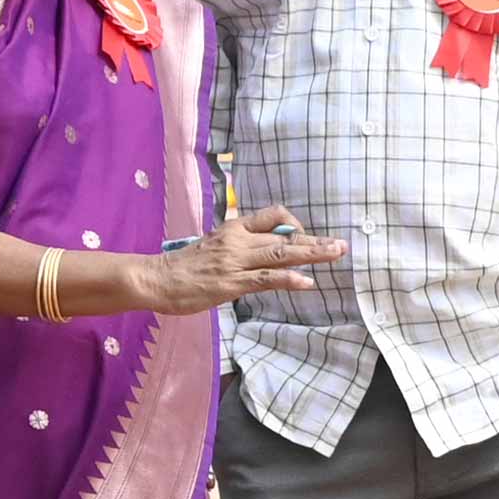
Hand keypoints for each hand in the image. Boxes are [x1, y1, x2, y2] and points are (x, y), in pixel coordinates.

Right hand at [132, 209, 342, 315]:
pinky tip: (308, 282)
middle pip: (284, 236)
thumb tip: (264, 251)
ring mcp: (235, 262)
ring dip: (312, 254)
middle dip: (315, 241)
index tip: (306, 236)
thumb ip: (239, 247)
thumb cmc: (184, 267)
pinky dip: (289, 279)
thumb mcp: (214, 247)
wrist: (156, 278)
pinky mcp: (231, 283)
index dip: (293, 223)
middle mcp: (237, 240)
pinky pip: (265, 279)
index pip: (271, 214)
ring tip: (335, 255)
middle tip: (341, 245)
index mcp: (233, 228)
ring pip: (280, 254)